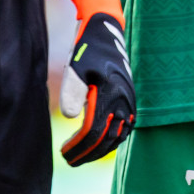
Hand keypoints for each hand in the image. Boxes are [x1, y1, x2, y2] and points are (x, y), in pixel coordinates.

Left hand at [58, 0, 134, 165]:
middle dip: (88, 153)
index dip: (78, 147)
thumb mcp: (75, 67)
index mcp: (111, 94)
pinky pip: (125, 127)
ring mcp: (129, 100)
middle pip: (107, 138)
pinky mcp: (130, 99)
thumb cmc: (87, 50)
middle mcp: (124, 100)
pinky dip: (113, 139)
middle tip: (71, 161)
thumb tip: (69, 117)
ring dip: (101, 149)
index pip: (94, 131)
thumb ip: (72, 91)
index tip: (63, 154)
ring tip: (84, 155)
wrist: (107, 32)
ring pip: (119, 135)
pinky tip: (100, 141)